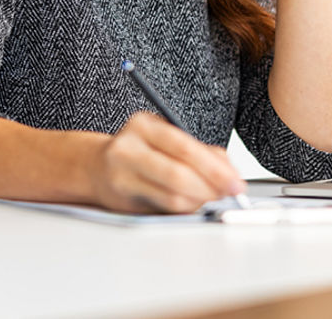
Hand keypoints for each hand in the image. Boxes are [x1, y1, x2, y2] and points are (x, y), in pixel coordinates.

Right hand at [88, 112, 246, 213]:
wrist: (96, 167)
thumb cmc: (139, 153)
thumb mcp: (166, 140)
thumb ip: (200, 152)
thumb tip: (229, 173)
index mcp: (144, 124)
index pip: (185, 147)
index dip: (215, 169)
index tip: (235, 182)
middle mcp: (129, 146)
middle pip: (178, 173)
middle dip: (210, 188)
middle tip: (228, 195)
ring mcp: (122, 172)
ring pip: (172, 195)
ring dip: (199, 201)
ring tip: (209, 199)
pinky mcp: (121, 195)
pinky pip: (163, 207)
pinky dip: (184, 208)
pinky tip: (190, 204)